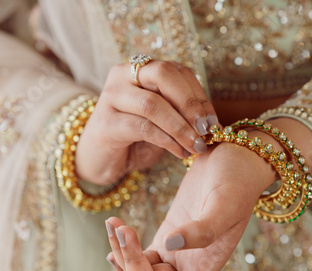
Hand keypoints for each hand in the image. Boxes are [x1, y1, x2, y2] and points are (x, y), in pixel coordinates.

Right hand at [75, 60, 218, 184]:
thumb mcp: (161, 121)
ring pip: (153, 104)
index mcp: (139, 69)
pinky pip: (143, 127)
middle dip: (190, 103)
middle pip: (163, 75)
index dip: (199, 95)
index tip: (214, 122)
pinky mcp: (105, 123)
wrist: (98, 160)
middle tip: (206, 129)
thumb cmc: (133, 139)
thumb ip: (180, 114)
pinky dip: (167, 140)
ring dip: (181, 127)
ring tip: (196, 146)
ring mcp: (110, 97)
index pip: (176, 71)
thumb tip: (211, 123)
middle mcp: (123, 76)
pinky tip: (180, 152)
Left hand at [104, 117, 311, 270]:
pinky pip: (141, 248)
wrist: (235, 156)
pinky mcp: (168, 228)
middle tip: (123, 231)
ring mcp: (177, 247)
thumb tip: (169, 245)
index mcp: (207, 265)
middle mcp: (190, 262)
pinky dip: (124, 243)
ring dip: (122, 252)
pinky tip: (115, 228)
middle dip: (131, 264)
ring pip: (141, 267)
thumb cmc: (238, 180)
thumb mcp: (225, 204)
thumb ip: (203, 230)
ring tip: (114, 223)